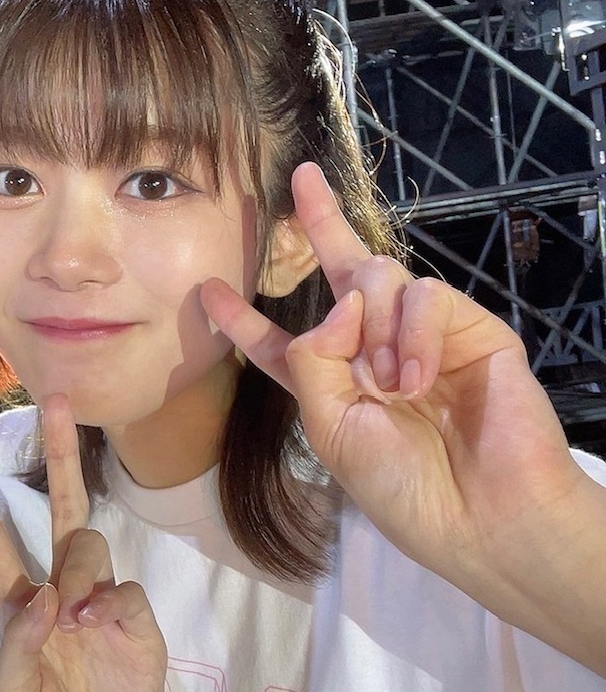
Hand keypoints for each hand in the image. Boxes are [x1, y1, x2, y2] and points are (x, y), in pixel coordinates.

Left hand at [0, 394, 165, 691]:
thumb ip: (21, 640)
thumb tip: (47, 591)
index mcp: (21, 602)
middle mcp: (62, 589)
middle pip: (59, 508)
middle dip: (57, 454)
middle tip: (55, 401)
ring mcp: (102, 602)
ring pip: (88, 544)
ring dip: (77, 569)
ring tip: (74, 619)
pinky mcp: (137, 623)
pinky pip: (123, 590)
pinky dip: (107, 602)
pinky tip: (97, 631)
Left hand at [200, 161, 605, 670]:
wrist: (483, 513)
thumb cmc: (402, 486)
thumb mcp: (331, 429)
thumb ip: (314, 362)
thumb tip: (337, 300)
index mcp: (332, 385)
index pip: (281, 343)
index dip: (244, 320)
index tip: (208, 292)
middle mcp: (372, 352)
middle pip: (341, 275)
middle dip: (320, 224)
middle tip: (302, 178)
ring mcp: (422, 336)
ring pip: (376, 277)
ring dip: (371, 326)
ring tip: (392, 385)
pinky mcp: (469, 329)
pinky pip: (422, 295)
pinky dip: (411, 333)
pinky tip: (418, 378)